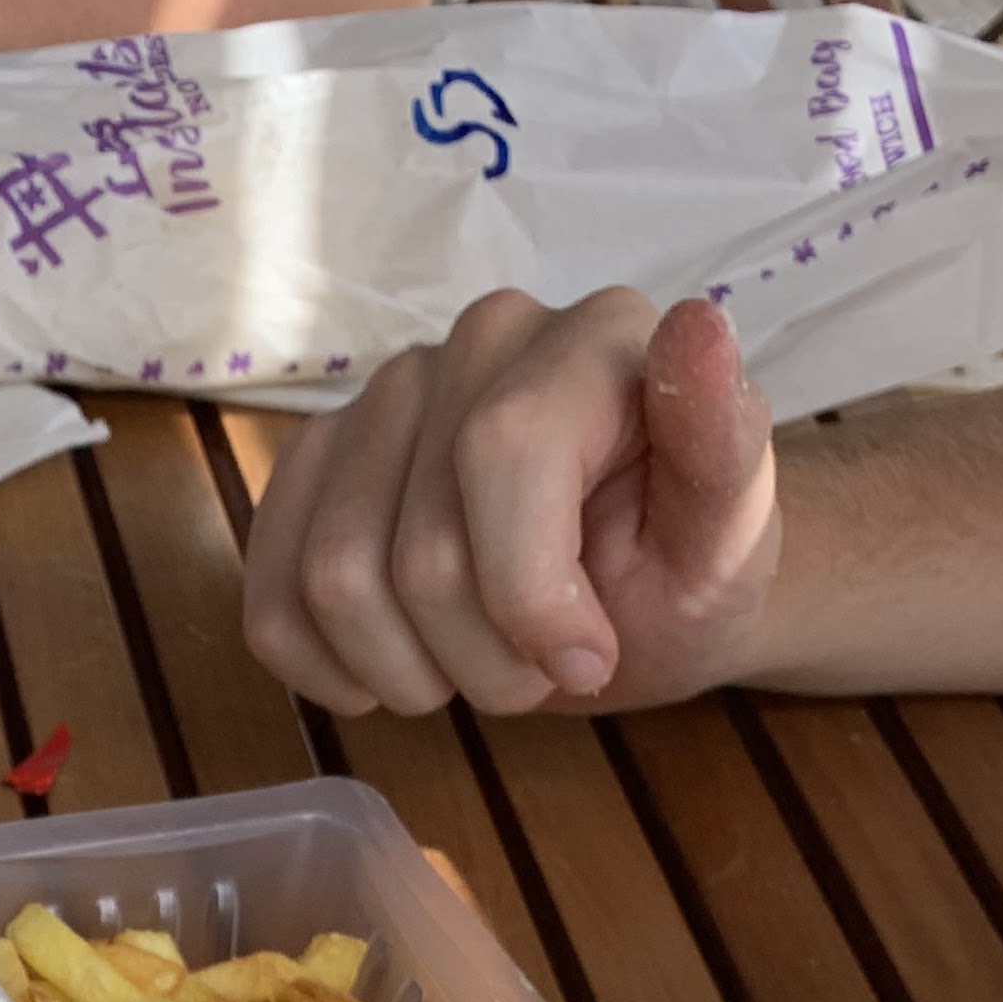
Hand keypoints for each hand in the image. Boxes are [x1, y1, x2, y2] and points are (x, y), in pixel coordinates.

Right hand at [243, 290, 781, 717]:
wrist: (640, 592)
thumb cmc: (687, 563)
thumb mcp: (733, 530)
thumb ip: (721, 437)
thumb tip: (697, 328)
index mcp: (588, 340)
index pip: (498, 454)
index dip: (529, 595)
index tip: (588, 660)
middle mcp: (476, 344)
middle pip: (415, 551)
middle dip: (483, 658)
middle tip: (543, 670)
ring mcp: (382, 402)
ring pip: (331, 580)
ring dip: (408, 672)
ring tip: (477, 665)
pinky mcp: (319, 468)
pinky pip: (269, 593)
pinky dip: (327, 668)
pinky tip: (398, 668)